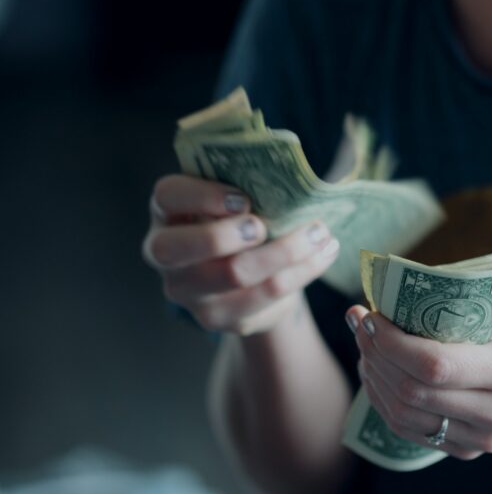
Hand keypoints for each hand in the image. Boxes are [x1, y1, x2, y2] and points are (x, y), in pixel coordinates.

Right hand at [142, 174, 339, 334]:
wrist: (250, 278)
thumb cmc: (242, 221)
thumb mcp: (236, 199)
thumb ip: (246, 185)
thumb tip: (290, 176)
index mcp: (167, 212)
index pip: (167, 196)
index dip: (201, 195)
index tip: (242, 198)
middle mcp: (165, 254)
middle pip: (179, 248)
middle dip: (225, 235)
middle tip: (264, 226)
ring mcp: (189, 291)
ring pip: (233, 274)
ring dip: (285, 251)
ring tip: (319, 233)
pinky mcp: (220, 317)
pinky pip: (265, 295)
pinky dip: (302, 271)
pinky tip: (324, 254)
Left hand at [348, 301, 491, 459]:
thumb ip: (458, 306)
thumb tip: (391, 293)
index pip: (435, 365)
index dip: (391, 342)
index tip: (370, 314)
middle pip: (413, 392)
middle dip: (375, 354)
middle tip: (360, 322)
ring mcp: (485, 439)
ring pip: (404, 416)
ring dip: (374, 377)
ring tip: (365, 344)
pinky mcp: (470, 450)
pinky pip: (412, 431)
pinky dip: (385, 400)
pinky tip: (377, 371)